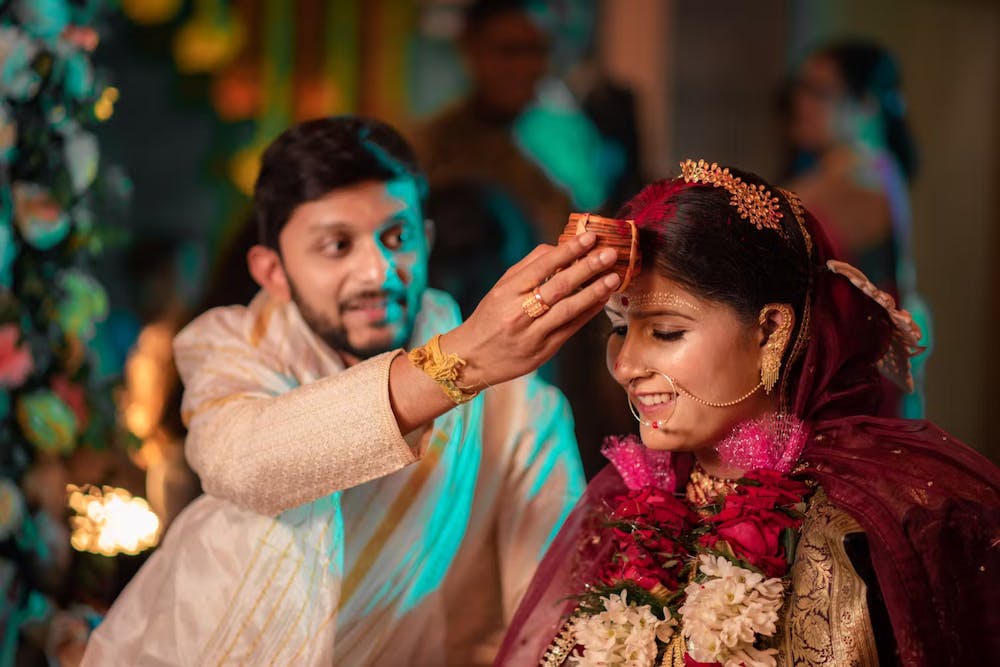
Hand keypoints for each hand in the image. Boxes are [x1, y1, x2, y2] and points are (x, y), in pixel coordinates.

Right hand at [441, 232, 620, 386]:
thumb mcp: (501, 289)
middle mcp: (519, 312)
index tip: (589, 237)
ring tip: (613, 277)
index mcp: (507, 292)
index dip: (568, 250)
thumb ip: (528, 268)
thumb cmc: (489, 318)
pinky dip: (588, 312)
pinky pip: (571, 328)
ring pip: (568, 309)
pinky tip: (602, 300)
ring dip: (594, 292)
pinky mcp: (544, 351)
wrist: (472, 359)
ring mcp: (533, 334)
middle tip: (609, 254)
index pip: (542, 266)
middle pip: (559, 286)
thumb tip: (557, 248)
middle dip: (587, 268)